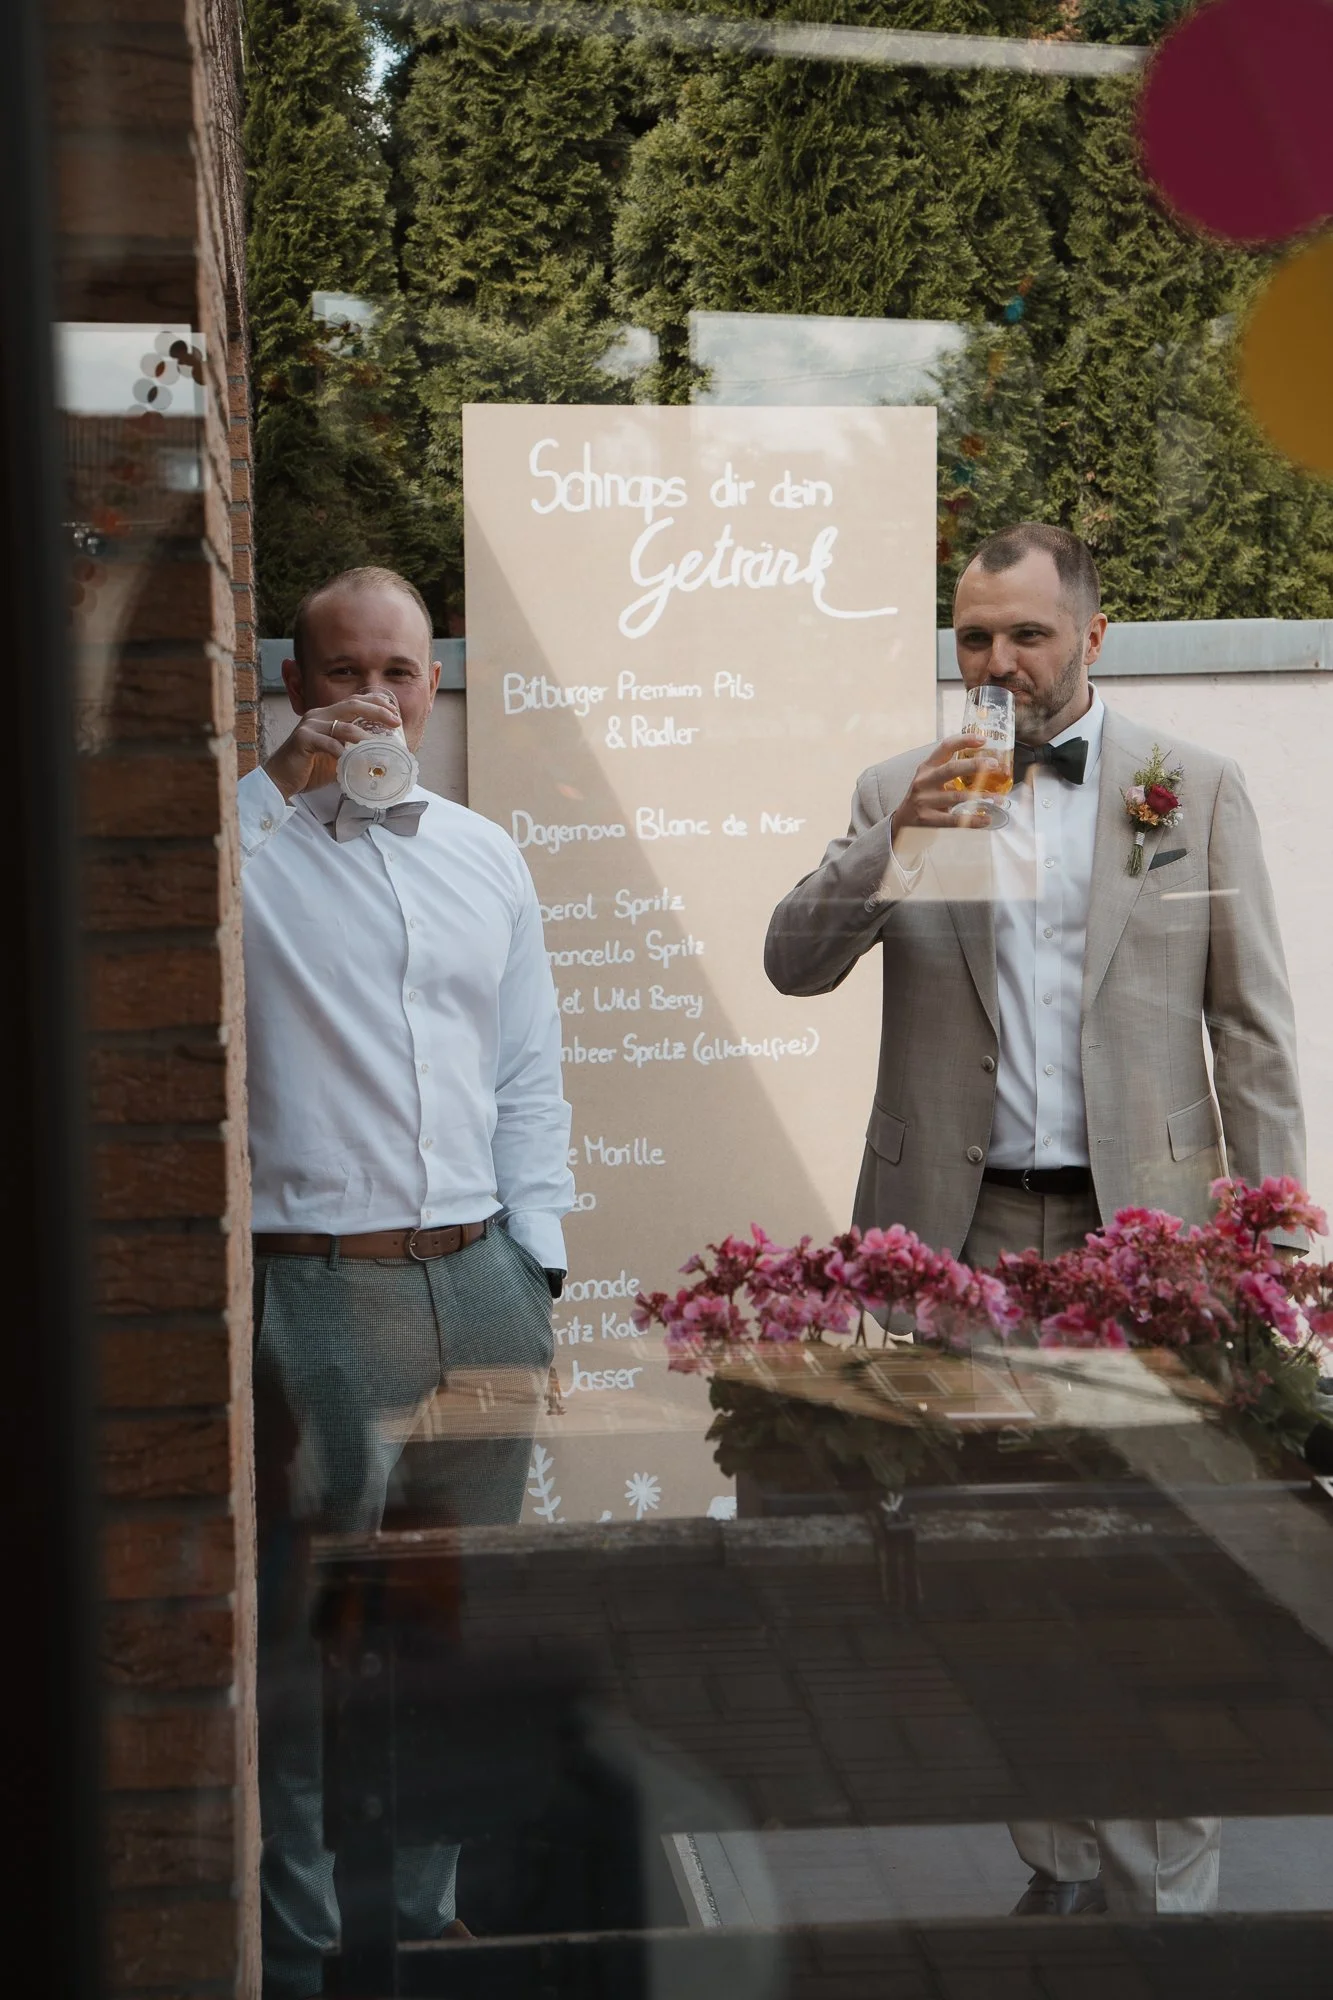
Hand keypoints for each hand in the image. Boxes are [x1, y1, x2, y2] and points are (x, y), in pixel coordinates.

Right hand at [263, 692, 401, 801]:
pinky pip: (327, 743)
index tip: (395, 712)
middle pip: (353, 705)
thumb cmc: (310, 767)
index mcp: (328, 715)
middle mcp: (319, 715)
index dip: (376, 702)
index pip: (355, 700)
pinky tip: (351, 759)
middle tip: (395, 722)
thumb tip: (380, 757)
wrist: (281, 778)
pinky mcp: (303, 740)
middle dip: (377, 711)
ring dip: (364, 735)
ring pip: (343, 725)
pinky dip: (342, 751)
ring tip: (378, 746)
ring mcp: (310, 726)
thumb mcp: (337, 755)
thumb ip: (353, 750)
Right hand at [890, 732, 997, 834]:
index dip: (964, 741)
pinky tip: (986, 819)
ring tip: (998, 798)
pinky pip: (955, 820)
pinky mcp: (928, 819)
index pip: (945, 747)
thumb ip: (950, 770)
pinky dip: (973, 820)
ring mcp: (925, 800)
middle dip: (974, 765)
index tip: (983, 739)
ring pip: (956, 796)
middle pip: (951, 769)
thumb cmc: (924, 795)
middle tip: (994, 764)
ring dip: (980, 796)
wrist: (903, 819)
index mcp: (927, 767)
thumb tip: (984, 764)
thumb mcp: (931, 777)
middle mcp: (924, 781)